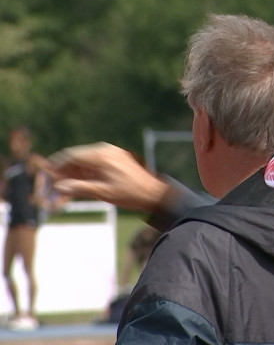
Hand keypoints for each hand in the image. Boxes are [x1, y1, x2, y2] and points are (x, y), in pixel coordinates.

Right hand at [48, 142, 169, 211]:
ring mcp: (113, 152)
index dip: (57, 165)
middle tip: (55, 182)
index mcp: (102, 156)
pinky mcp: (118, 157)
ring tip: (68, 184)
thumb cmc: (131, 194)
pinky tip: (83, 181)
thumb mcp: (103, 193)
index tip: (47, 173)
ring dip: (76, 170)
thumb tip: (59, 187)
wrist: (155, 194)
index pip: (72, 156)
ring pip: (87, 159)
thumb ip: (80, 188)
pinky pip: (97, 161)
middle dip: (65, 169)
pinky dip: (88, 170)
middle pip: (78, 156)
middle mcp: (106, 150)